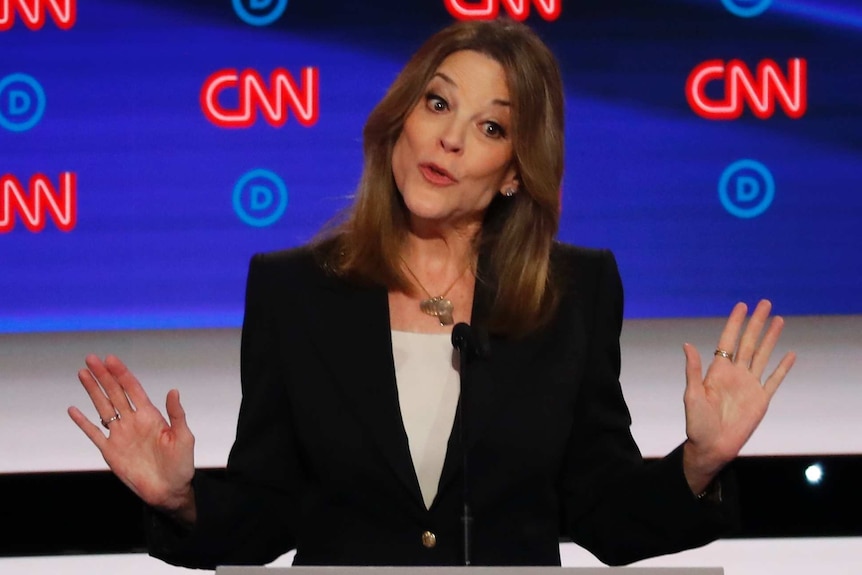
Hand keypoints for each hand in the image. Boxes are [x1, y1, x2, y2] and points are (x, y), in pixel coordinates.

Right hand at [68, 354, 196, 523]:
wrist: (170, 491)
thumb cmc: (181, 464)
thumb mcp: (184, 437)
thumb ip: (176, 414)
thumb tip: (173, 390)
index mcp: (151, 416)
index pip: (132, 389)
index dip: (122, 374)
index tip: (111, 359)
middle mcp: (133, 422)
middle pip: (115, 393)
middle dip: (104, 376)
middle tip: (92, 358)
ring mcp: (120, 435)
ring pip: (103, 407)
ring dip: (93, 391)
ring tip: (83, 373)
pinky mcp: (110, 451)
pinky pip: (94, 433)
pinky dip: (83, 422)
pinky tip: (73, 409)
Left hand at [681, 300, 795, 493]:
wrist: (712, 447)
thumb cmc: (697, 423)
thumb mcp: (691, 395)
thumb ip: (693, 370)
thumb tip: (687, 345)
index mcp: (718, 371)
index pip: (728, 341)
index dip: (735, 323)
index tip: (742, 306)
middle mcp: (735, 374)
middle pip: (748, 342)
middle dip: (756, 323)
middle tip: (765, 303)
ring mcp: (750, 385)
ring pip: (763, 355)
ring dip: (771, 338)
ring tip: (779, 320)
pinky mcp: (761, 399)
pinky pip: (774, 379)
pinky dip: (783, 367)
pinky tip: (790, 354)